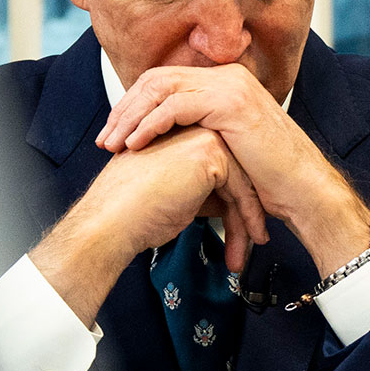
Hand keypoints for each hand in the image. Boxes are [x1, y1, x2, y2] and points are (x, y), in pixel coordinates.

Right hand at [29, 126, 269, 326]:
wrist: (112, 220)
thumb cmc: (132, 213)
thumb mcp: (175, 195)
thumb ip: (201, 190)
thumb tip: (229, 204)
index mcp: (178, 136)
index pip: (219, 167)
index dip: (233, 200)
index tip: (245, 226)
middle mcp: (191, 129)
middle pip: (234, 171)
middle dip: (246, 208)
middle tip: (257, 237)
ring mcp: (200, 135)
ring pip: (240, 178)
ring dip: (250, 215)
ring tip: (256, 241)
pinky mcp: (208, 151)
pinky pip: (241, 186)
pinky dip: (249, 215)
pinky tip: (252, 238)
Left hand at [97, 64, 369, 273]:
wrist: (304, 190)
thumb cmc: (270, 179)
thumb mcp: (227, 148)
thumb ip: (199, 134)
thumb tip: (163, 142)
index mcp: (225, 81)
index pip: (166, 81)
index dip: (134, 105)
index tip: (114, 133)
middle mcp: (227, 75)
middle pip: (158, 80)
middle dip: (125, 109)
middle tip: (104, 139)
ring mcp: (230, 85)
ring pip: (161, 88)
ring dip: (131, 117)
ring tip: (113, 144)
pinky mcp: (230, 102)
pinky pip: (176, 106)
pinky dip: (150, 124)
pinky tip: (135, 145)